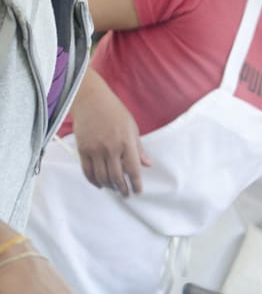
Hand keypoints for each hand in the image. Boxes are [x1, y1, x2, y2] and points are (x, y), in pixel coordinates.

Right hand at [71, 72, 150, 196]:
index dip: (136, 184)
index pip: (133, 169)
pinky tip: (100, 184)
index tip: (138, 191)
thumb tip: (147, 164)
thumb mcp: (132, 127)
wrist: (90, 100)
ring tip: (114, 189)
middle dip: (122, 189)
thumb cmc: (114, 112)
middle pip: (116, 177)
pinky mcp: (83, 149)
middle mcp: (110, 148)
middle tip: (126, 194)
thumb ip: (138, 148)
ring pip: (102, 177)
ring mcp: (95, 149)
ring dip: (109, 186)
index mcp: (126, 142)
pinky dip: (94, 181)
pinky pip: (87, 171)